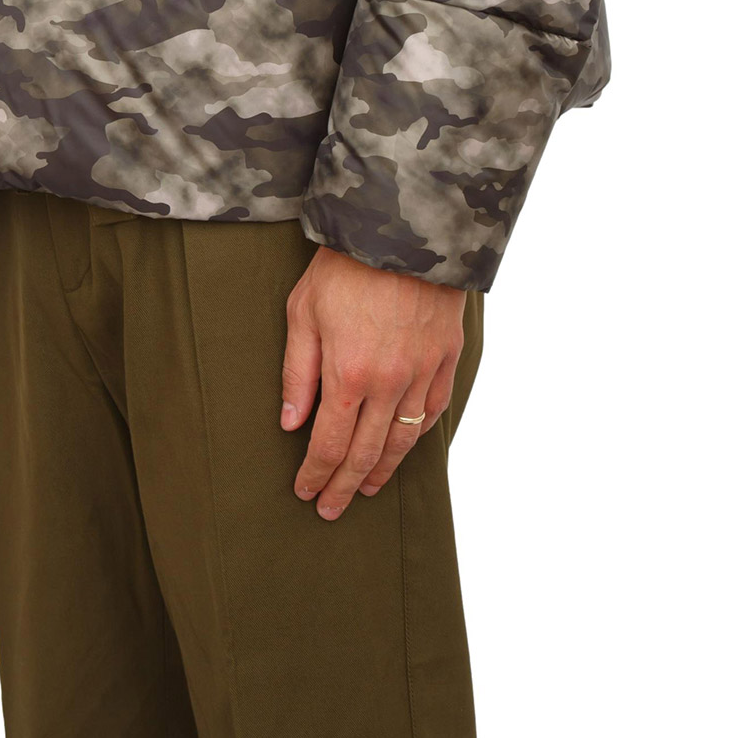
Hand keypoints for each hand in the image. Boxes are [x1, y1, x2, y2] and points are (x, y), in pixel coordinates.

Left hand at [281, 245, 466, 519]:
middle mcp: (390, 382)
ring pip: (405, 439)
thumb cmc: (345, 266)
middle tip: (331, 509)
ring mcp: (423, 371)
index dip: (316, 475)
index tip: (306, 493)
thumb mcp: (303, 312)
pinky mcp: (447, 356)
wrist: (403, 229)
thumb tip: (290, 424)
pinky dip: (419, 435)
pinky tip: (405, 445)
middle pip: (366, 452)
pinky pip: (434, 409)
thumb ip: (298, 373)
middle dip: (345, 486)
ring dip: (384, 470)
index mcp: (349, 374)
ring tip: (367, 488)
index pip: (329, 444)